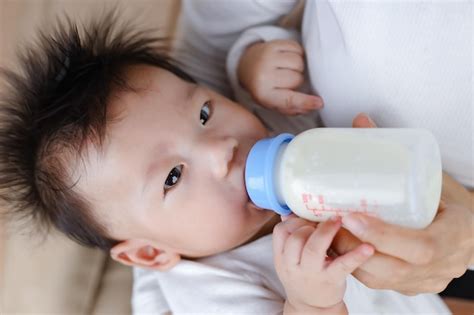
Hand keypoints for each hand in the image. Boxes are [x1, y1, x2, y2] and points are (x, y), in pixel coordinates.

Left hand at [238, 40, 322, 114]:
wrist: (249, 66)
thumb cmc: (266, 87)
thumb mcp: (274, 102)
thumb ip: (293, 108)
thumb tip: (315, 105)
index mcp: (263, 94)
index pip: (288, 100)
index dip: (305, 101)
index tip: (320, 103)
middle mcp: (263, 76)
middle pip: (298, 79)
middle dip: (298, 81)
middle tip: (289, 81)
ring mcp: (267, 58)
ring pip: (299, 62)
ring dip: (299, 67)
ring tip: (289, 69)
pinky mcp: (272, 44)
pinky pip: (297, 48)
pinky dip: (297, 53)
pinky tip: (288, 59)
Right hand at [273, 216, 373, 309]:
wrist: (313, 307)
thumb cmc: (303, 276)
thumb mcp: (290, 259)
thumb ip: (290, 237)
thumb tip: (291, 213)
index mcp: (282, 257)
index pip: (281, 232)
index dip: (294, 221)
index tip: (307, 219)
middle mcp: (293, 266)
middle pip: (295, 239)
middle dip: (309, 225)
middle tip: (322, 221)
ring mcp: (312, 274)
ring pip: (313, 250)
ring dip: (326, 232)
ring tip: (338, 221)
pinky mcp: (332, 280)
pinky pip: (342, 265)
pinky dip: (356, 255)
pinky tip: (367, 247)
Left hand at [331, 113, 473, 295]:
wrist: (472, 231)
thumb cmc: (452, 202)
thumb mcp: (433, 176)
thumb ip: (398, 153)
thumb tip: (360, 121)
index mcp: (455, 236)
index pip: (420, 246)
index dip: (382, 235)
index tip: (350, 216)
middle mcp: (442, 266)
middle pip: (394, 269)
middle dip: (354, 247)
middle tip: (329, 224)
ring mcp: (426, 280)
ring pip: (382, 280)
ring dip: (350, 258)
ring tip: (329, 233)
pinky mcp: (413, 286)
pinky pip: (380, 283)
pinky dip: (357, 266)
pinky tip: (341, 247)